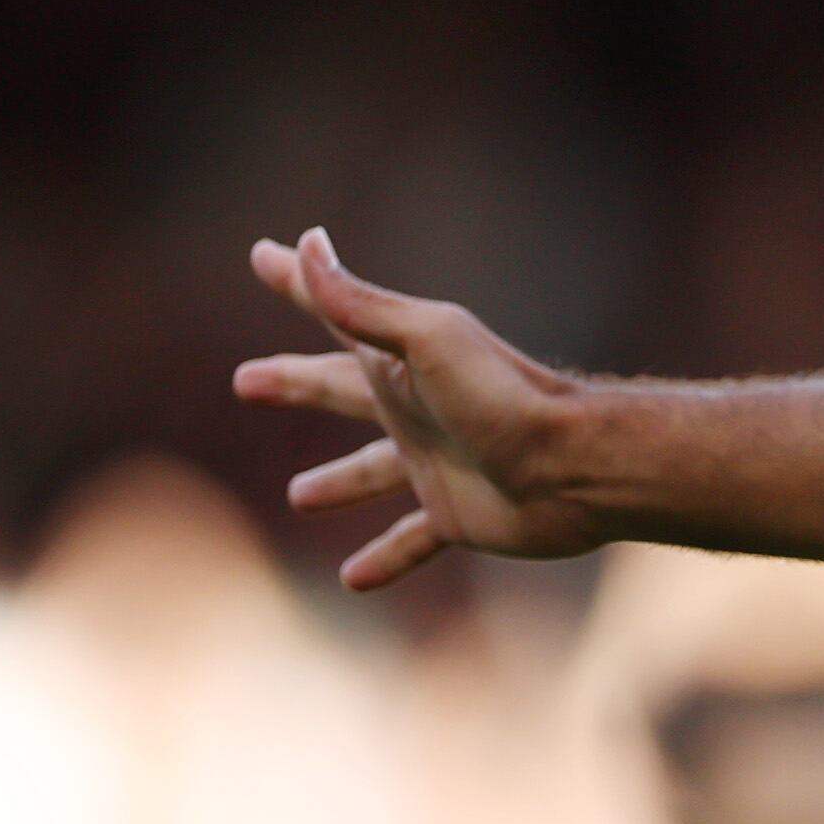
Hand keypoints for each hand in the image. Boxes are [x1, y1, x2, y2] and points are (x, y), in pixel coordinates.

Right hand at [232, 229, 605, 588]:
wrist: (577, 466)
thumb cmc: (505, 397)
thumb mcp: (427, 340)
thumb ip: (361, 303)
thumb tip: (305, 243)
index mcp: (404, 362)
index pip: (337, 313)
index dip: (299, 283)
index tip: (264, 255)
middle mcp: (418, 408)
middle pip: (341, 391)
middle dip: (296, 383)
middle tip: (246, 381)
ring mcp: (438, 464)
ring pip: (374, 473)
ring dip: (339, 482)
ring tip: (299, 497)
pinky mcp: (459, 516)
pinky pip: (414, 540)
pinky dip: (386, 556)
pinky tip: (355, 579)